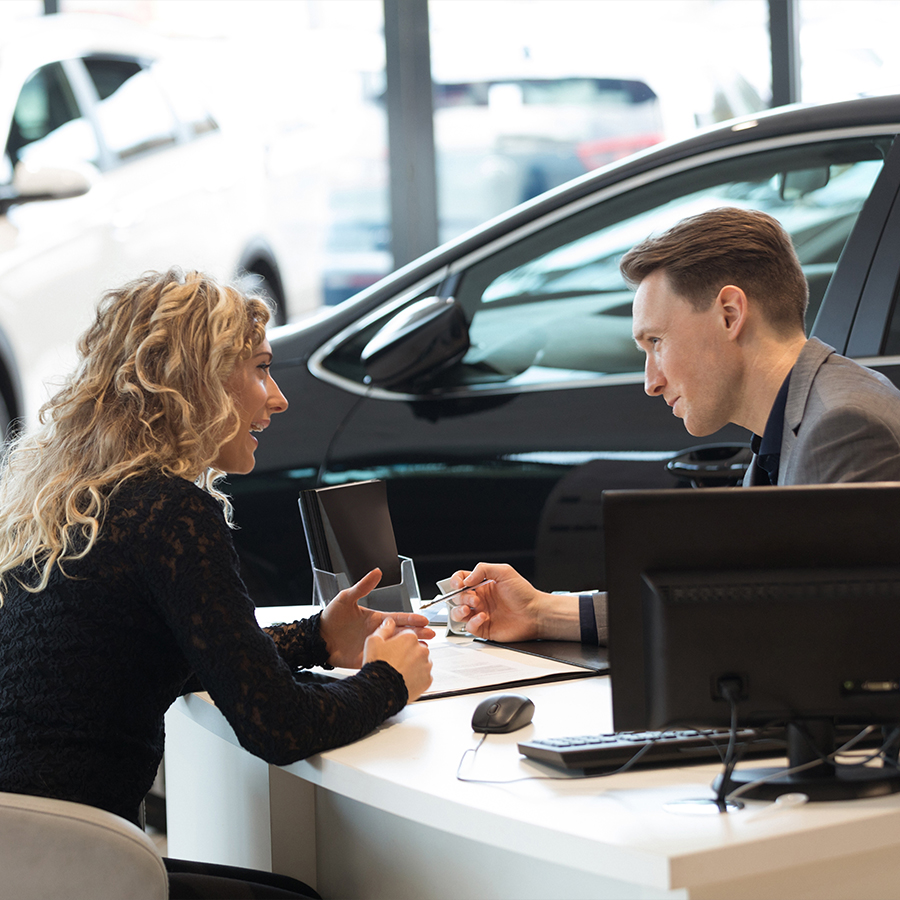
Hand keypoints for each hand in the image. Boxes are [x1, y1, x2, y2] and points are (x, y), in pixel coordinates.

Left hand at [319, 568, 434, 668]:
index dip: (412, 619)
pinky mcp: (367, 658)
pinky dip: (395, 661)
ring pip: (397, 648)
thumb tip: (376, 571)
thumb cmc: (331, 617)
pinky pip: (384, 660)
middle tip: (431, 634)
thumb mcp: (347, 598)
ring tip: (423, 649)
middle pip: (402, 633)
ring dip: (410, 647)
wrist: (318, 638)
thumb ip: (363, 586)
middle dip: (418, 633)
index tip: (424, 620)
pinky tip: (405, 662)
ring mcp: (375, 646)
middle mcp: (378, 632)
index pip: (398, 618)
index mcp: (376, 618)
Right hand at [363, 617, 432, 700]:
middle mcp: (422, 649)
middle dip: (408, 654)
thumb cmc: (377, 665)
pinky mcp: (428, 680)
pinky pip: (424, 676)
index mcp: (410, 638)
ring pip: (422, 662)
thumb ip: (384, 629)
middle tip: (395, 662)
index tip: (392, 650)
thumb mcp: (374, 642)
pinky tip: (405, 680)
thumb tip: (389, 622)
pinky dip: (417, 678)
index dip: (399, 643)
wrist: (381, 690)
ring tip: (399, 672)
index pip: (408, 636)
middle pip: (416, 649)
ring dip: (414, 665)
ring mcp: (426, 665)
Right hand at [446, 563, 580, 641]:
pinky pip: (469, 627)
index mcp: (482, 585)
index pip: (461, 580)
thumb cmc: (524, 593)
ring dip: (459, 610)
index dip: (455, 582)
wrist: (535, 613)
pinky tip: (483, 617)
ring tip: (471, 608)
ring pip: (458, 614)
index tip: (459, 584)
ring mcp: (481, 614)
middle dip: (461, 597)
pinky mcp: (484, 628)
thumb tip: (466, 579)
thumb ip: (483, 569)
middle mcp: (480, 599)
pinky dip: (473, 622)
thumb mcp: (504, 572)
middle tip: (474, 599)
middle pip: (457, 597)